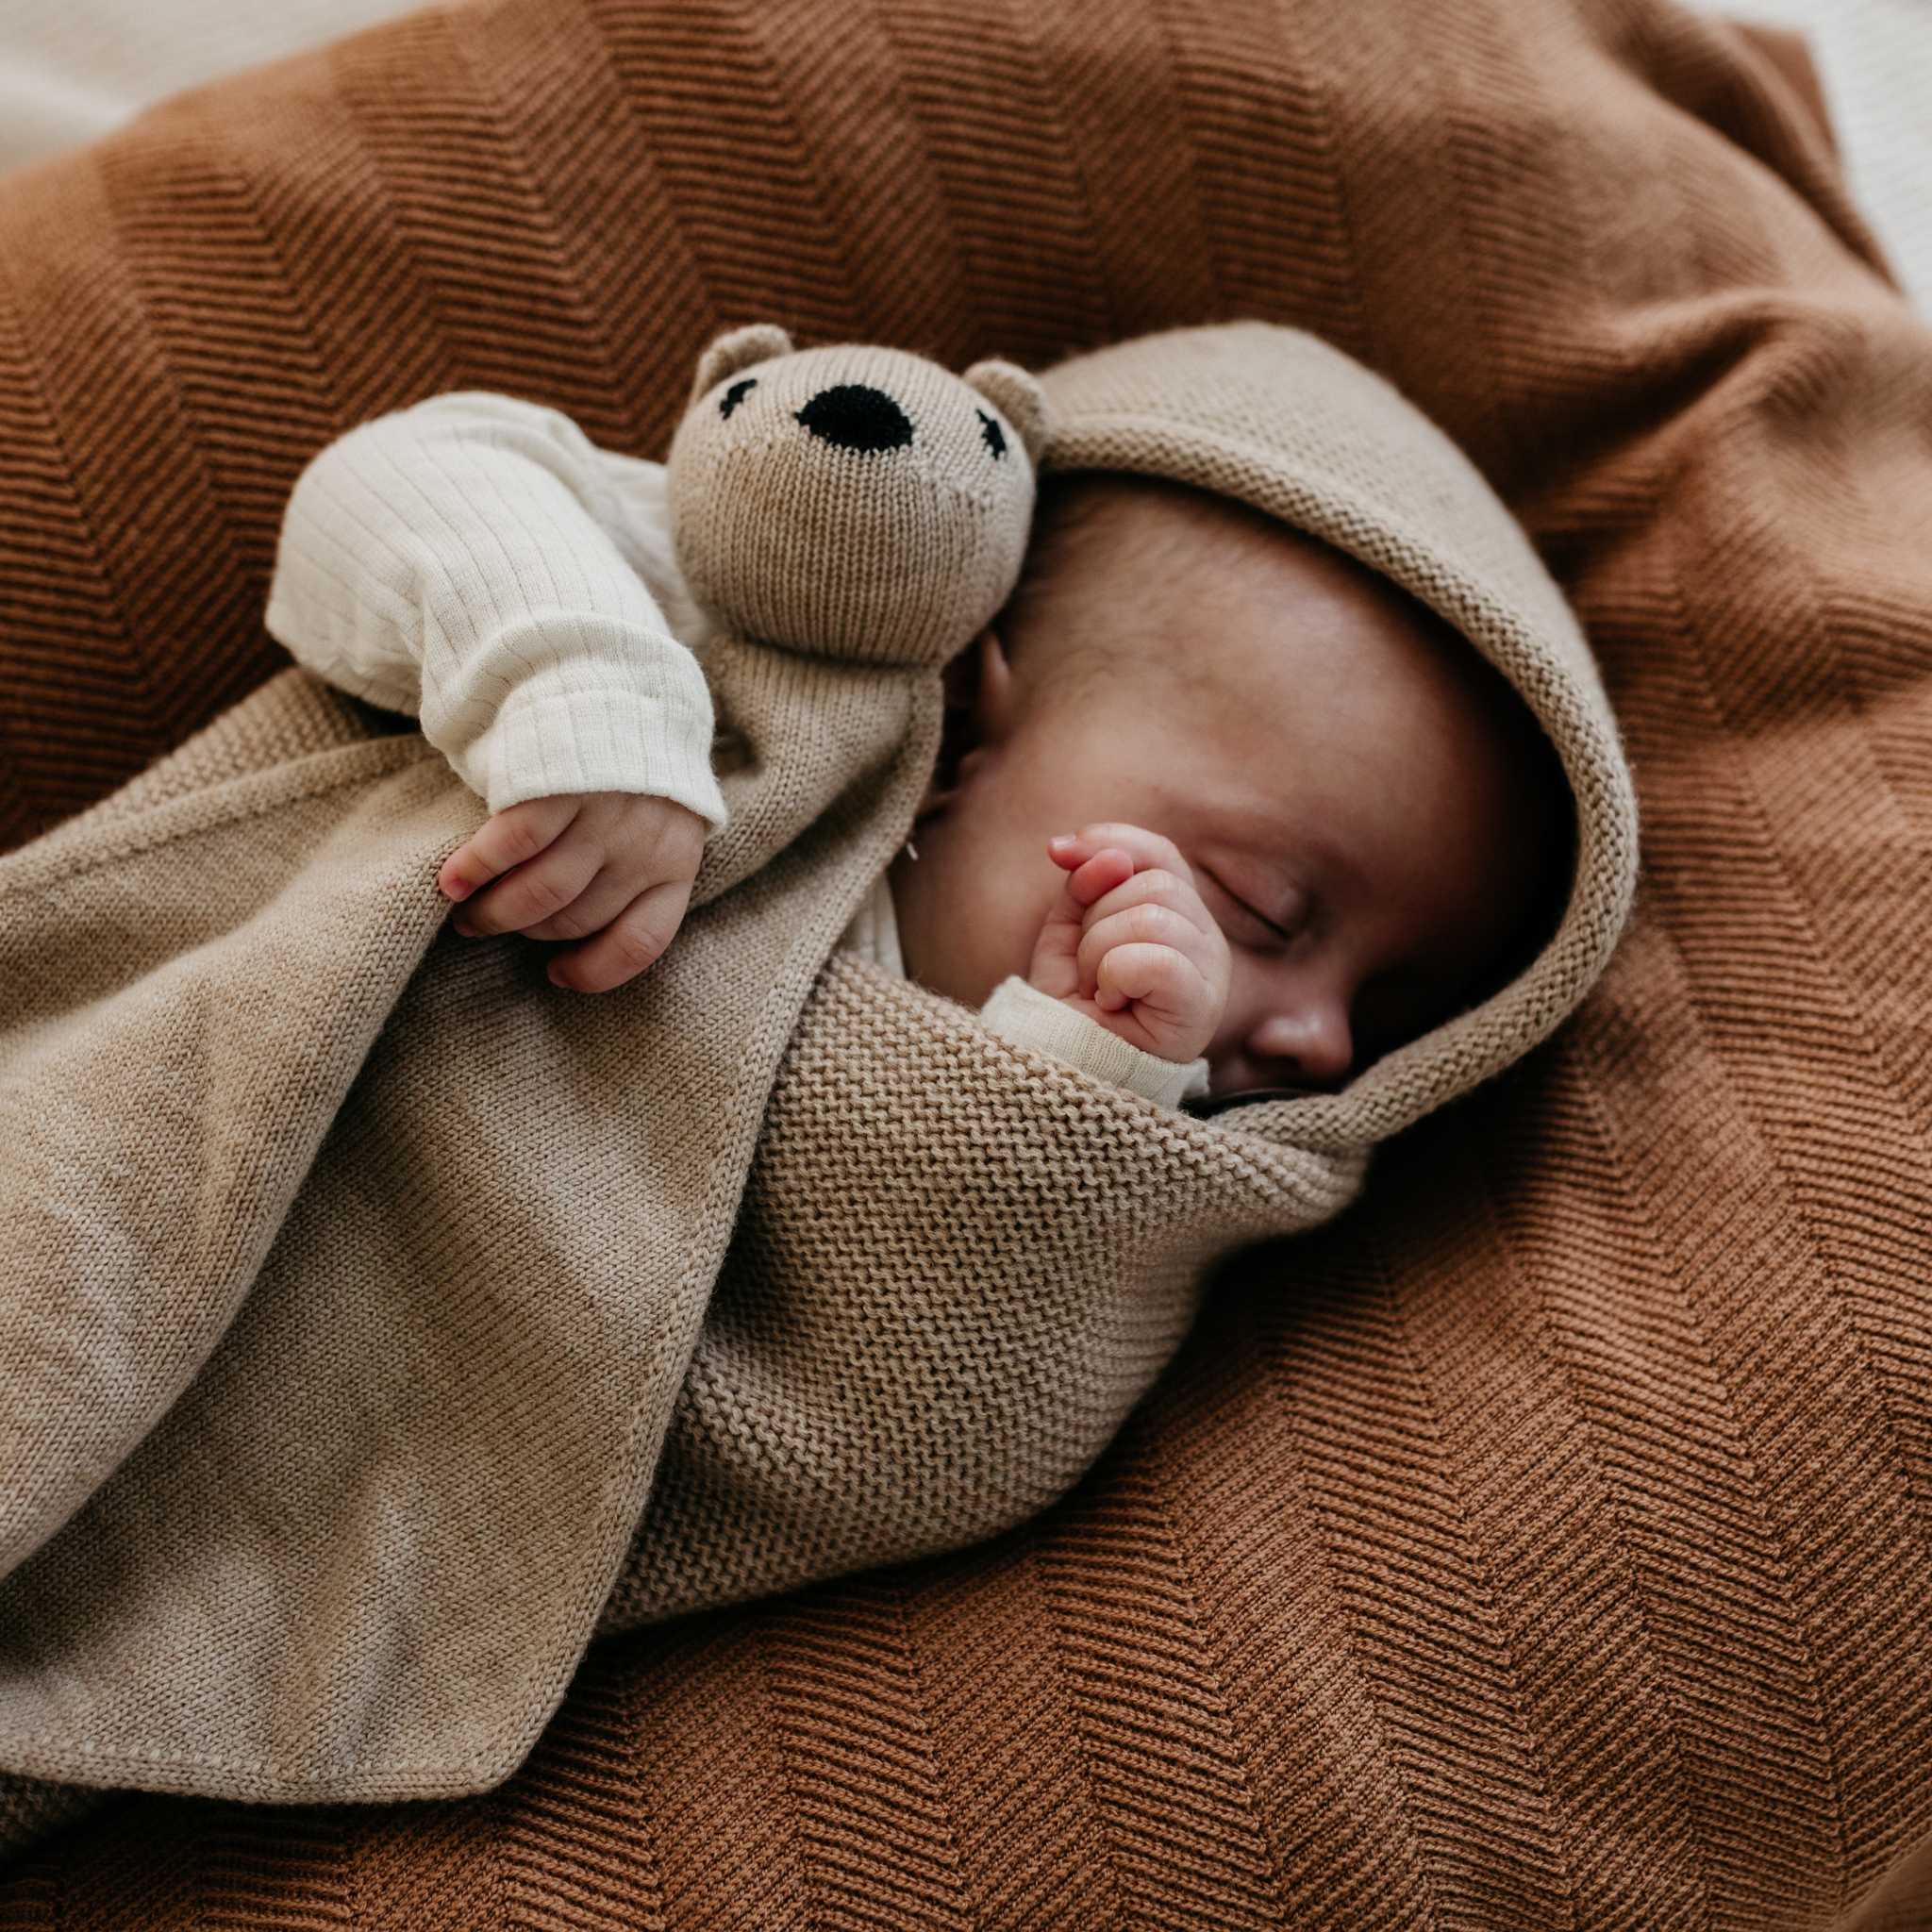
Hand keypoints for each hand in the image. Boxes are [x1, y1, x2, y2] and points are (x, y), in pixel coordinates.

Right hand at [436, 791, 707, 992]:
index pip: (641, 942)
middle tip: (495, 925)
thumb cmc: (626, 769)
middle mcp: (645, 845)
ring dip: (495, 914)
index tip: (559, 975)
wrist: (610, 671)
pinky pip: (510, 846)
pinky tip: (451, 883)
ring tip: (469, 915)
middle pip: (576, 920)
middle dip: (530, 931)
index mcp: (676, 862)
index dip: (597, 971)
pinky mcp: (558, 786)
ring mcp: (603, 816)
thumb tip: (572, 943)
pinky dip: (475, 870)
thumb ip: (630, 870)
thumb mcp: (655, 820)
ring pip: (541, 896)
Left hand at [1025, 822, 1230, 1063]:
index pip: (1159, 853)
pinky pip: (1154, 959)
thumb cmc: (1073, 1006)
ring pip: (1150, 917)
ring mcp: (1212, 974)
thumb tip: (1099, 852)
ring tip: (1097, 989)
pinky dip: (1115, 976)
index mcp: (1182, 917)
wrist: (1066, 1069)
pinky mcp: (1201, 1006)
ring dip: (1098, 952)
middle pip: (1153, 883)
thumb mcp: (1068, 932)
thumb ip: (1083, 884)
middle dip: (1095, 919)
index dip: (1110, 842)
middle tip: (1085, 968)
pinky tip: (1113, 1003)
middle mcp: (1207, 941)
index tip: (1056, 852)